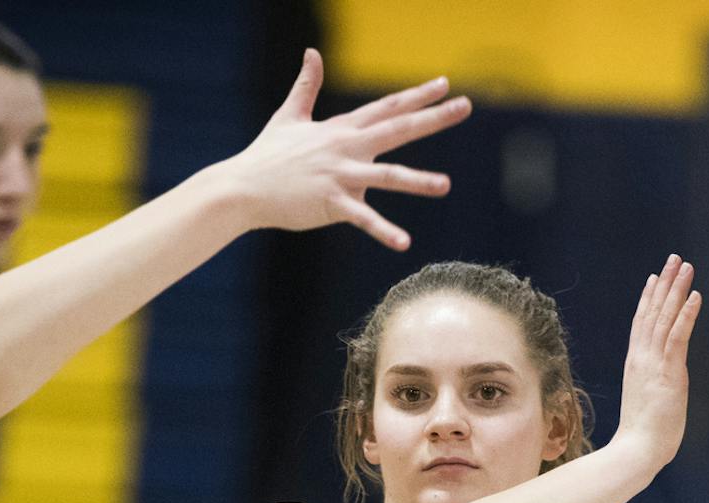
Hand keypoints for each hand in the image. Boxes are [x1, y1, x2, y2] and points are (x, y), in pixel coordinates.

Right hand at [227, 49, 470, 249]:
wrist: (242, 187)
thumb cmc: (266, 154)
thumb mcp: (288, 115)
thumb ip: (306, 85)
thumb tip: (311, 52)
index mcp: (342, 129)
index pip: (387, 107)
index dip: (417, 95)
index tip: (445, 84)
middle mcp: (347, 147)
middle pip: (398, 128)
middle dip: (433, 118)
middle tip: (465, 106)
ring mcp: (340, 175)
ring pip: (387, 175)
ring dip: (418, 181)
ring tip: (446, 185)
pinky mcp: (331, 203)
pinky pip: (363, 219)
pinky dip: (384, 231)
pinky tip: (404, 243)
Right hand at [613, 254, 701, 466]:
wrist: (636, 450)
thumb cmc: (643, 435)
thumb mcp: (648, 402)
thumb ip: (653, 386)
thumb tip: (660, 386)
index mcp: (636, 364)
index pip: (642, 323)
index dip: (649, 298)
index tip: (654, 277)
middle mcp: (642, 357)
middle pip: (652, 312)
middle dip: (664, 284)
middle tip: (673, 258)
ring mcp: (653, 363)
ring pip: (664, 318)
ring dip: (676, 290)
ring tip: (685, 267)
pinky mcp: (668, 373)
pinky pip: (677, 337)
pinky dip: (686, 315)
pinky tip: (694, 296)